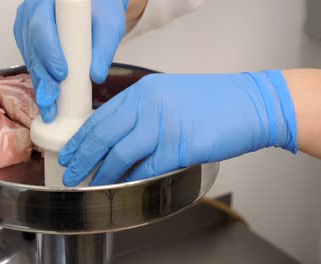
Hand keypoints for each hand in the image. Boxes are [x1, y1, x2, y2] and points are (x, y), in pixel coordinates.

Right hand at [14, 0, 127, 121]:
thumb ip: (104, 48)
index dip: (49, 52)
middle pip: (32, 47)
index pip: (42, 27)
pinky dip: (39, 79)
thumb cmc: (103, 11)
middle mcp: (31, 13)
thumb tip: (97, 77)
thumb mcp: (109, 26)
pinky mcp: (28, 42)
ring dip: (39, 83)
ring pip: (30, 58)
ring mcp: (26, 27)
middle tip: (51, 102)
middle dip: (42, 77)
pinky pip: (31, 62)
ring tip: (49, 107)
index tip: (62, 74)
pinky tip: (47, 97)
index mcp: (48, 2)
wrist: (96, 7)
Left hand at [59, 70, 297, 185]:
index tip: (70, 152)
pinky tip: (122, 187)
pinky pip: (147, 168)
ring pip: (121, 154)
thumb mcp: (169, 95)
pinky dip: (132, 180)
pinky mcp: (180, 147)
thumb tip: (116, 136)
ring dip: (103, 173)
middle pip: (104, 136)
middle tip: (71, 173)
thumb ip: (141, 112)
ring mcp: (164, 125)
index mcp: (143, 91)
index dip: (81, 138)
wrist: (251, 104)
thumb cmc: (213, 102)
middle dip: (83, 158)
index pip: (101, 116)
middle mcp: (149, 105)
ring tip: (91, 184)